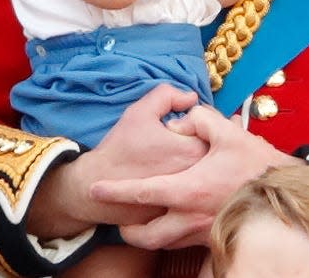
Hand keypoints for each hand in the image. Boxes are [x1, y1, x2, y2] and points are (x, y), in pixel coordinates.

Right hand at [26, 85, 207, 236]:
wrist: (93, 186)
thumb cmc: (119, 148)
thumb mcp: (141, 111)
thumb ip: (169, 95)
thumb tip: (192, 97)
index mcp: (193, 151)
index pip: (215, 130)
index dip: (200, 123)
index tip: (183, 125)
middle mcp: (197, 178)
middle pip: (214, 153)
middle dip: (203, 142)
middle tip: (181, 140)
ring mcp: (189, 198)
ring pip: (204, 174)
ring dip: (199, 164)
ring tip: (174, 157)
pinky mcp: (177, 212)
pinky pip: (191, 193)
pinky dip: (187, 183)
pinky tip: (170, 175)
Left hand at [90, 104, 300, 248]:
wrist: (286, 194)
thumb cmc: (257, 165)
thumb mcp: (228, 132)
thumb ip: (199, 118)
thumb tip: (183, 119)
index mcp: (188, 189)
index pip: (142, 193)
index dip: (115, 191)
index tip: (96, 189)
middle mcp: (190, 217)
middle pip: (145, 236)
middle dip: (129, 230)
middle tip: (123, 220)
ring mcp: (202, 232)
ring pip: (163, 244)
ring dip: (150, 235)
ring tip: (147, 222)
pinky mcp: (215, 240)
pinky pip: (185, 245)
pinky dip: (175, 236)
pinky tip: (181, 223)